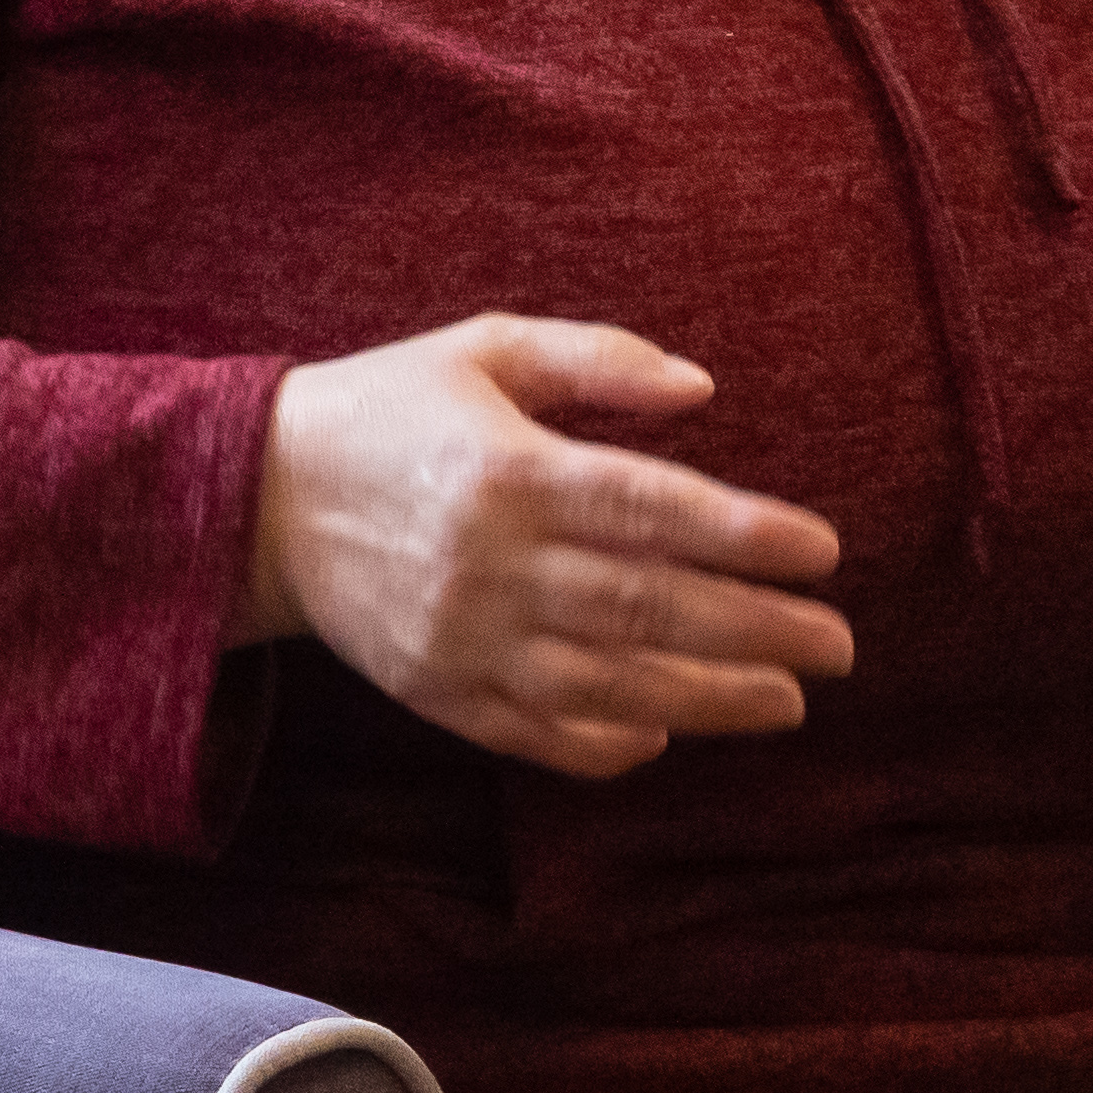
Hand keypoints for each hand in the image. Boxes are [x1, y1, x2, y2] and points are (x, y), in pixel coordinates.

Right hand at [243, 314, 849, 776]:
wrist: (252, 498)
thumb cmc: (386, 410)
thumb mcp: (482, 349)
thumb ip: (594, 359)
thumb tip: (702, 388)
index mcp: (507, 471)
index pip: (650, 509)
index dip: (746, 535)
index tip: (822, 552)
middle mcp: (490, 563)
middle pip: (647, 606)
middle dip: (757, 628)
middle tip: (840, 645)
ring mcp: (462, 638)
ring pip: (609, 684)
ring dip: (709, 698)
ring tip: (786, 699)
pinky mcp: (437, 690)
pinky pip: (539, 733)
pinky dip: (610, 743)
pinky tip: (667, 733)